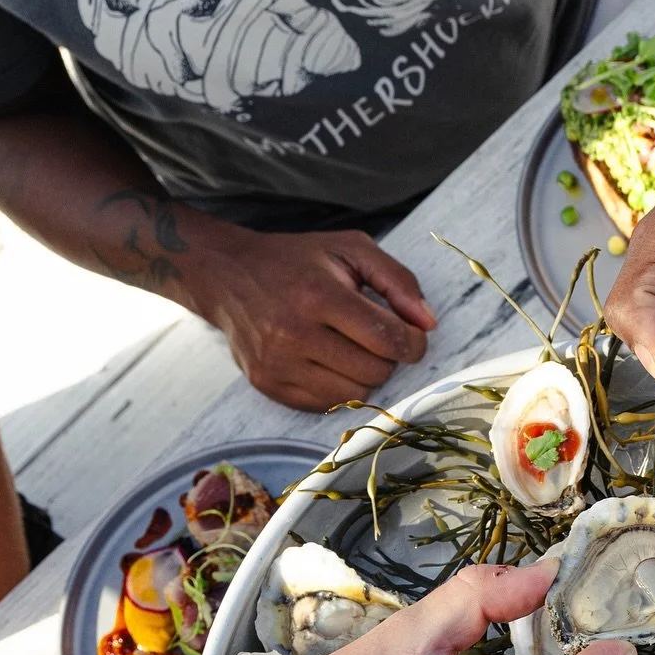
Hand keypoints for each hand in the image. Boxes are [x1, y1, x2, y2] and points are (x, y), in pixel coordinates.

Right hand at [192, 226, 436, 410]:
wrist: (226, 274)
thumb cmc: (296, 261)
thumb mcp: (349, 249)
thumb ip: (397, 280)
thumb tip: (428, 322)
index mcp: (318, 294)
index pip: (388, 338)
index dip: (413, 342)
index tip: (412, 336)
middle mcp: (295, 333)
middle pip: (376, 371)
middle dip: (386, 357)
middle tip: (374, 337)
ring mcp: (278, 364)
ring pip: (355, 394)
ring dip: (364, 375)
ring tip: (350, 348)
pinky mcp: (268, 384)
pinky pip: (327, 405)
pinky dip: (339, 388)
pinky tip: (328, 362)